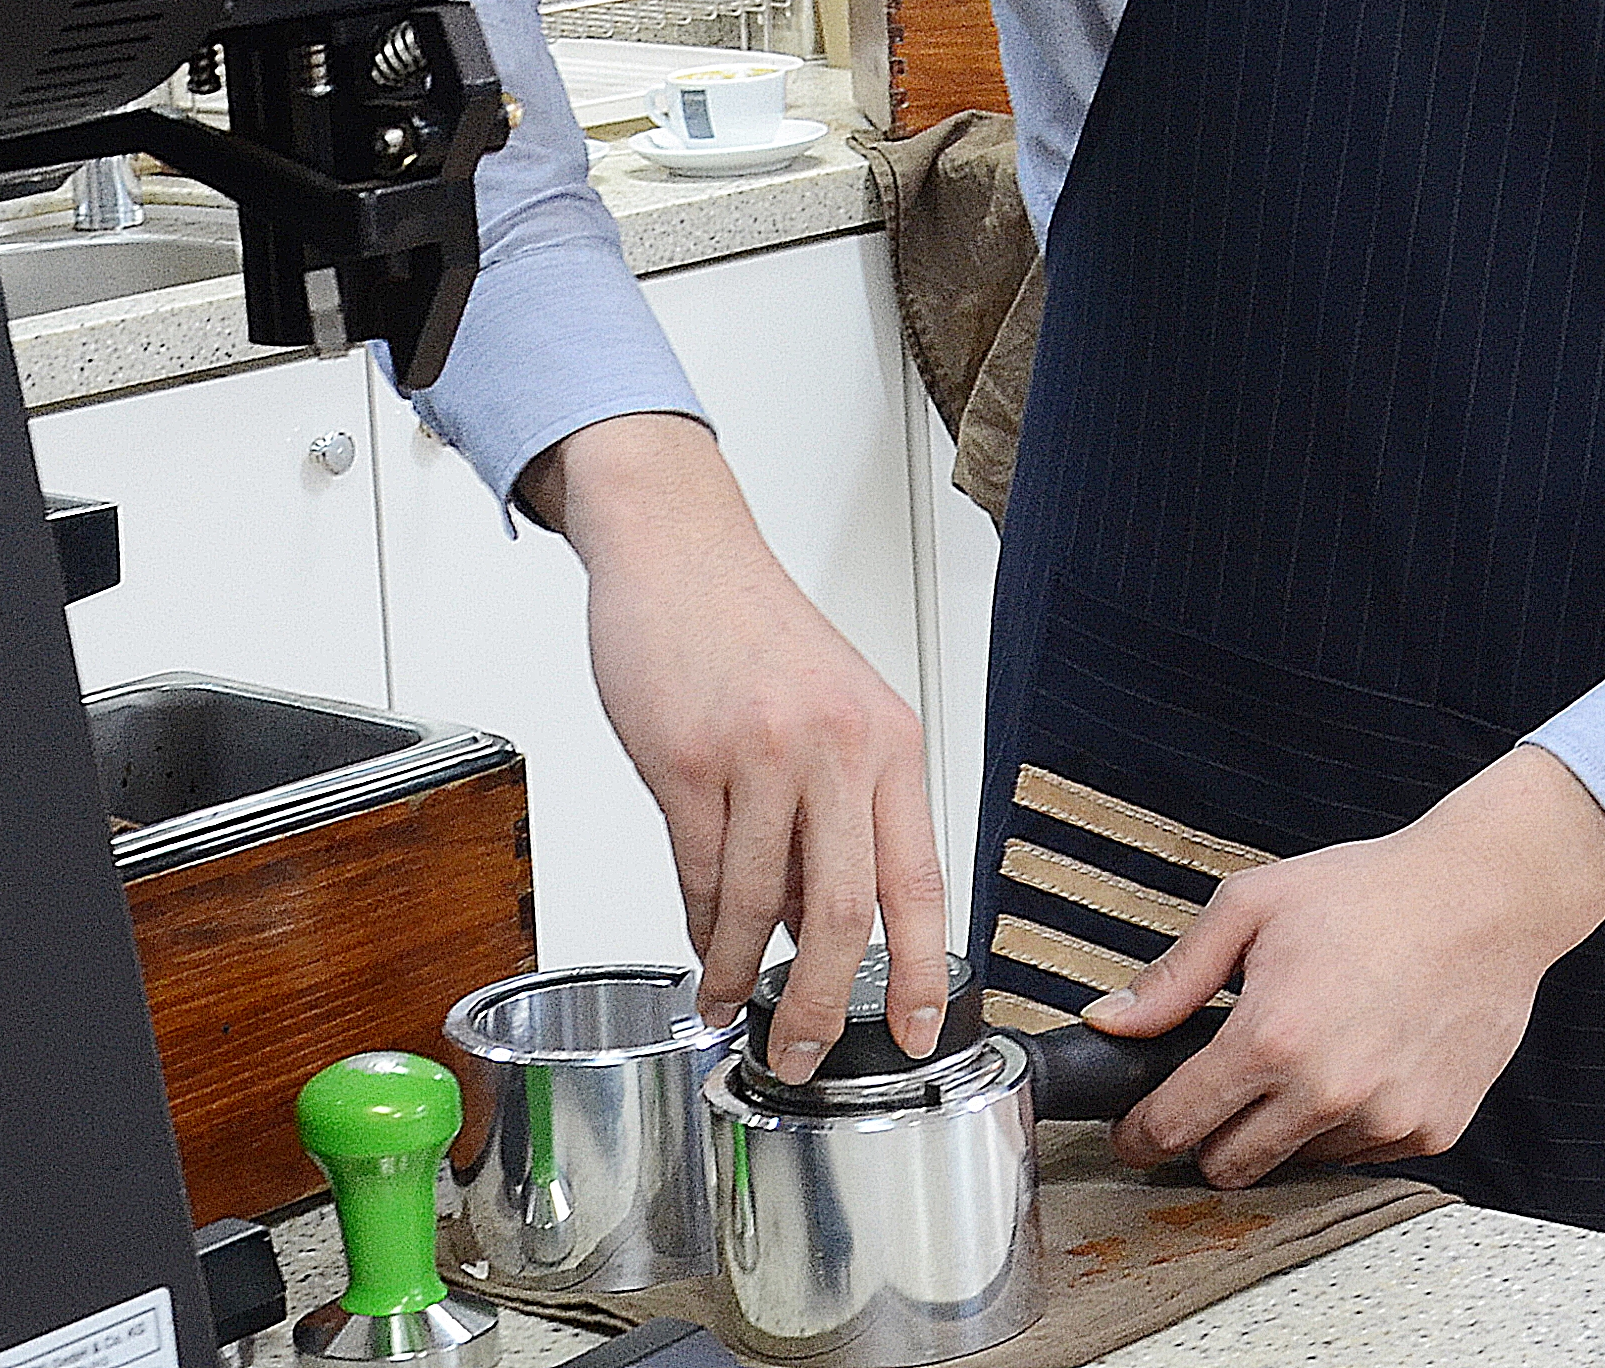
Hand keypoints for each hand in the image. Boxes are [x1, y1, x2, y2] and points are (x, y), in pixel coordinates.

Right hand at [531, 413, 952, 1080]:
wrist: (680, 548)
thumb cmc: (755, 631)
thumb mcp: (835, 710)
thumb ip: (844, 813)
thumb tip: (823, 932)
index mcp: (888, 740)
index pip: (921, 880)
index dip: (925, 972)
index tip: (920, 1034)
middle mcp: (835, 746)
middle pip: (844, 914)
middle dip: (824, 1007)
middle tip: (804, 1055)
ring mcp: (759, 752)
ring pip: (759, 906)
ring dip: (741, 975)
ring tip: (730, 1004)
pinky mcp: (686, 758)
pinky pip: (698, 873)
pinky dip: (700, 928)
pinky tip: (701, 948)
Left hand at [1083, 744, 1604, 1186]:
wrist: (1484, 899)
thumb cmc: (1367, 892)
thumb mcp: (1252, 906)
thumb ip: (1174, 976)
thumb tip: (1109, 1021)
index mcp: (1269, 1038)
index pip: (1176, 1126)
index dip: (1141, 1133)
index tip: (1135, 1130)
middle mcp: (1325, 1095)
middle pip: (1229, 1167)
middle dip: (1206, 1138)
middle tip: (1213, 1093)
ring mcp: (1382, 1121)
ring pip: (1295, 1163)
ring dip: (1282, 1129)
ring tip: (1305, 1055)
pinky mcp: (1429, 1133)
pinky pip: (1360, 1154)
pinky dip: (1345, 1123)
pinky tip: (1359, 1060)